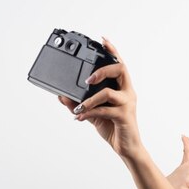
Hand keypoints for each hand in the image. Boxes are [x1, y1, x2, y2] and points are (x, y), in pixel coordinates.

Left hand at [58, 38, 141, 158]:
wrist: (127, 148)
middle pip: (121, 70)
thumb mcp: (94, 114)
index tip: (103, 40)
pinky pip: (104, 111)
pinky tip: (79, 117)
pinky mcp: (124, 117)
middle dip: (102, 69)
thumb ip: (80, 103)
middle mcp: (127, 93)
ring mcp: (127, 104)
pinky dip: (89, 113)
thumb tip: (61, 95)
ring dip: (90, 98)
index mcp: (123, 89)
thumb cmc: (114, 129)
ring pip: (108, 93)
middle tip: (88, 78)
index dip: (113, 52)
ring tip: (78, 105)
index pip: (120, 65)